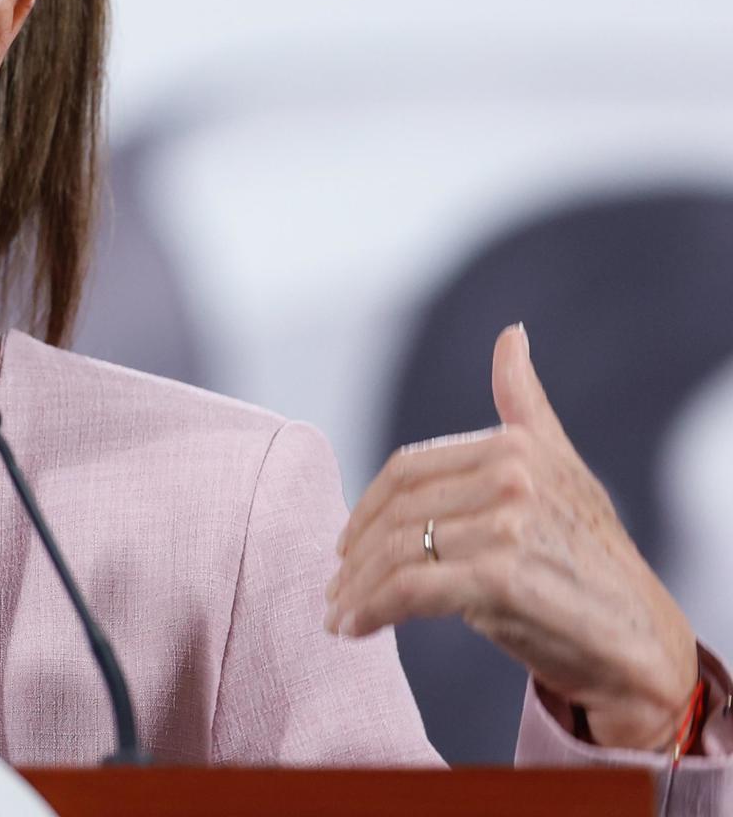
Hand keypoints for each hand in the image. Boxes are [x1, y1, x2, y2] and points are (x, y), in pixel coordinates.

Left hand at [325, 323, 699, 750]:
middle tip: (333, 588)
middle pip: (396, 512)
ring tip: (338, 613)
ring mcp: (507, 526)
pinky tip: (352, 628)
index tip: (346, 544)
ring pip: (396, 552)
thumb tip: (510, 334)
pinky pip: (408, 589)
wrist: (640, 639)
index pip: (407, 469)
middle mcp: (512, 476)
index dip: (366, 508)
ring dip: (356, 589)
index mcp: (515, 445)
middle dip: (356, 555)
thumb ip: (523, 405)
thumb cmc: (590, 555)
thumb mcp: (560, 468)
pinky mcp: (501, 579)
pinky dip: (371, 610)